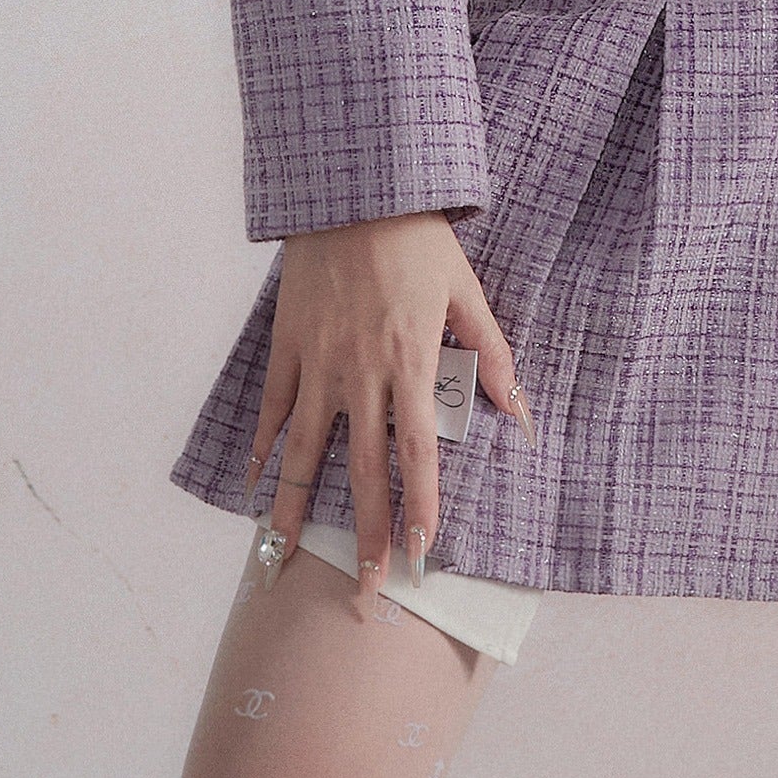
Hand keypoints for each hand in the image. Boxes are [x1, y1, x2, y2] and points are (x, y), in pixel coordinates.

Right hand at [241, 212, 526, 613]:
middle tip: (365, 587)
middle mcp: (361, 373)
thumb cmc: (417, 239)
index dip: (419, 504)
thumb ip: (490, 352)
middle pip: (364, 469)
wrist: (354, 190)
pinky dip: (264, 447)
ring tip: (286, 554)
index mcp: (410, 362)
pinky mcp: (287, 345)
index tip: (420, 551)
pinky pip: (272, 406)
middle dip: (365, 531)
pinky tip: (258, 483)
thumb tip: (520, 408)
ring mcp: (318, 362)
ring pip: (304, 451)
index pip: (418, 451)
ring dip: (297, 507)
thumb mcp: (466, 290)